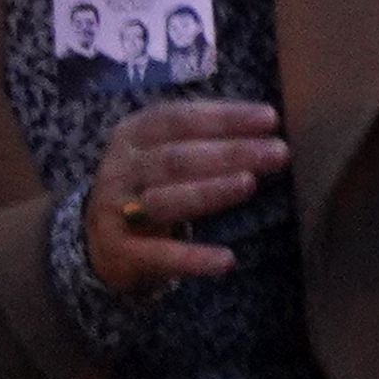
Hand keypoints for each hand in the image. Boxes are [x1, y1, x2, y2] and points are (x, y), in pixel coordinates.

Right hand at [80, 99, 288, 295]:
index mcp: (134, 134)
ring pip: (165, 200)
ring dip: (209, 192)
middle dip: (231, 154)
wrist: (100, 235)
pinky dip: (192, 258)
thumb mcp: (165, 147)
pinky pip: (159, 255)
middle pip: (176, 158)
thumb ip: (207, 134)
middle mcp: (120, 169)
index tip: (271, 119)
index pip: (180, 118)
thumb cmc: (152, 180)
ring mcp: (114, 211)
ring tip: (250, 184)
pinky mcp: (118, 251)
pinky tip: (226, 260)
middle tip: (279, 153)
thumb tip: (270, 122)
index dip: (225, 117)